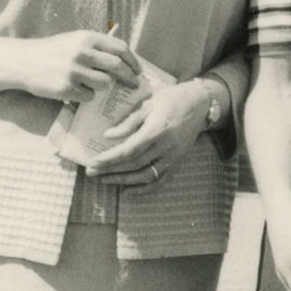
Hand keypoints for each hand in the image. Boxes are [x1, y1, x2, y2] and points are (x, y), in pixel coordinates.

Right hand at [14, 30, 140, 102]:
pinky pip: (88, 96)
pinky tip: (75, 90)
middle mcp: (82, 52)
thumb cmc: (52, 51)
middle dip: (129, 77)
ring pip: (105, 84)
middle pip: (117, 67)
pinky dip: (86, 95)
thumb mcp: (74, 40)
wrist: (23, 61)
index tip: (138, 70)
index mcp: (86, 38)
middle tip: (134, 84)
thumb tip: (123, 58)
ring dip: (103, 87)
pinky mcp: (66, 88)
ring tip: (91, 84)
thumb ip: (96, 46)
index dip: (133, 61)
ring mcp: (74, 71)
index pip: (120, 48)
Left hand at [86, 80, 209, 185]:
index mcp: (158, 130)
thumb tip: (108, 135)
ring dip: (123, 180)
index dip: (110, 158)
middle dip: (111, 170)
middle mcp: (166, 147)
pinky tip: (127, 191)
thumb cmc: (170, 99)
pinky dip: (144, 189)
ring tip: (104, 180)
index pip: (130, 149)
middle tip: (91, 173)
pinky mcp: (177, 162)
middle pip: (134, 164)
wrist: (199, 104)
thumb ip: (129, 121)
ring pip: (145, 175)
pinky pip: (160, 180)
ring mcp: (173, 157)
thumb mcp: (148, 103)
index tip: (93, 162)